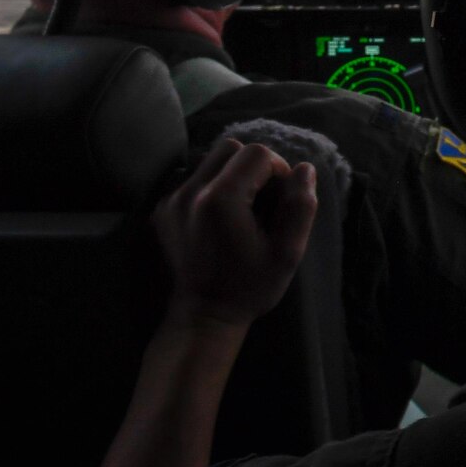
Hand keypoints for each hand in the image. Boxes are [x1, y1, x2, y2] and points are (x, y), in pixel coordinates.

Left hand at [153, 138, 317, 329]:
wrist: (201, 318)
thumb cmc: (249, 288)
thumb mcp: (287, 253)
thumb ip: (300, 207)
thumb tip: (303, 169)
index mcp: (222, 199)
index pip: (257, 153)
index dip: (278, 170)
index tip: (280, 199)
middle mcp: (191, 192)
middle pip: (230, 149)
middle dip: (253, 166)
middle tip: (262, 200)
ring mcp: (172, 201)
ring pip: (209, 161)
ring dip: (231, 175)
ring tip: (240, 209)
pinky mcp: (162, 210)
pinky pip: (193, 181)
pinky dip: (211, 189)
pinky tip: (218, 221)